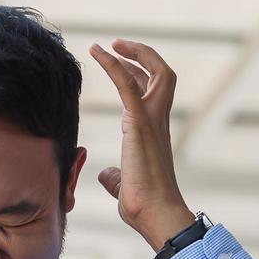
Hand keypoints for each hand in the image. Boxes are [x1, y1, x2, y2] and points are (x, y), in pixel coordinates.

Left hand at [88, 39, 194, 248]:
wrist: (155, 214)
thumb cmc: (143, 205)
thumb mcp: (124, 186)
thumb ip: (116, 176)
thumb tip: (108, 174)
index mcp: (154, 133)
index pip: (152, 93)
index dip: (139, 75)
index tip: (120, 63)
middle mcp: (158, 122)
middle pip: (161, 75)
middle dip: (142, 56)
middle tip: (118, 44)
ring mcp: (153, 121)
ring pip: (155, 73)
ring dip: (133, 53)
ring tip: (109, 44)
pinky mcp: (140, 124)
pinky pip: (128, 85)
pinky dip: (114, 65)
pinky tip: (98, 52)